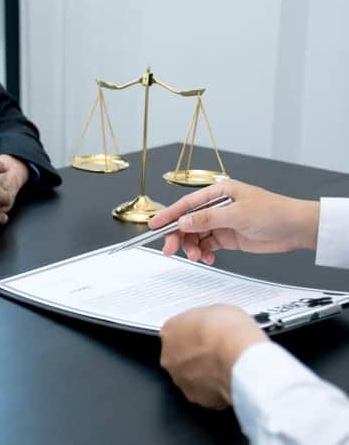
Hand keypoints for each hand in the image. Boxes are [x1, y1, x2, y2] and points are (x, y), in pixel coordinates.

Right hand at [148, 180, 319, 264]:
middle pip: (188, 222)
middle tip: (171, 249)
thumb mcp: (238, 214)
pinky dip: (204, 253)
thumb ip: (208, 218)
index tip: (154, 225)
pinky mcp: (227, 237)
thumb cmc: (274, 212)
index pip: (187, 204)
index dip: (169, 214)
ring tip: (198, 256)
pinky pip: (207, 245)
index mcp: (219, 193)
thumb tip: (183, 221)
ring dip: (193, 247)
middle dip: (178, 236)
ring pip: (196, 235)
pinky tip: (208, 258)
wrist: (296, 229)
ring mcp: (221, 222)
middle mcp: (217, 207)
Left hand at [159, 305, 267, 408]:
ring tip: (225, 367)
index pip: (176, 331)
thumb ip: (205, 320)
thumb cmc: (229, 332)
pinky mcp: (196, 397)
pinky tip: (228, 380)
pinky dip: (215, 389)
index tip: (205, 335)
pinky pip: (204, 393)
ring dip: (204, 373)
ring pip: (190, 375)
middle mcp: (169, 356)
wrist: (240, 357)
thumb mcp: (217, 310)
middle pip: (180, 355)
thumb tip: (211, 324)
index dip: (194, 333)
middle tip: (216, 352)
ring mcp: (180, 378)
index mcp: (170, 330)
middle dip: (195, 355)